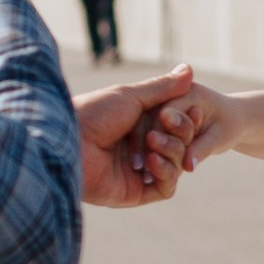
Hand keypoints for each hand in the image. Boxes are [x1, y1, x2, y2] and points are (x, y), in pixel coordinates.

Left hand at [79, 66, 203, 208]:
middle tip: (168, 122)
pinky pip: (166, 188)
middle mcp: (139, 149)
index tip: (196, 110)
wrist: (67, 140)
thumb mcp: (131, 95)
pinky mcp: (134, 193)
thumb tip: (190, 70)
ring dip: (172, 151)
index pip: (175, 126)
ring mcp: (137, 173)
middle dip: (180, 134)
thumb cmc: (93, 113)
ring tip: (152, 141)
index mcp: (137, 126)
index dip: (187, 119)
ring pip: (176, 166)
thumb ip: (163, 88)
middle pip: (180, 145)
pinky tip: (152, 160)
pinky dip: (166, 173)